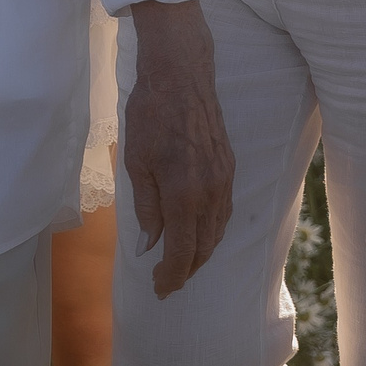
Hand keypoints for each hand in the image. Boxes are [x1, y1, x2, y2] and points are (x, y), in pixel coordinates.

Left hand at [121, 0, 234, 297]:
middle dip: (185, 271)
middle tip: (167, 285)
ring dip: (201, 253)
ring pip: (218, 231)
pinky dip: (212, 231)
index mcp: (183, 194)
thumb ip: (146, 209)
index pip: (181, 251)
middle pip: (204, 248)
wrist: (181, 74)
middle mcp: (209, 192)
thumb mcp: (135, 163)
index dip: (170, 277)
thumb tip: (150, 247)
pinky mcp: (230, 166)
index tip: (158, 291)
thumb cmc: (150, 115)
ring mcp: (224, 179)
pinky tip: (200, 233)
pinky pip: (224, 211)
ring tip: (181, 264)